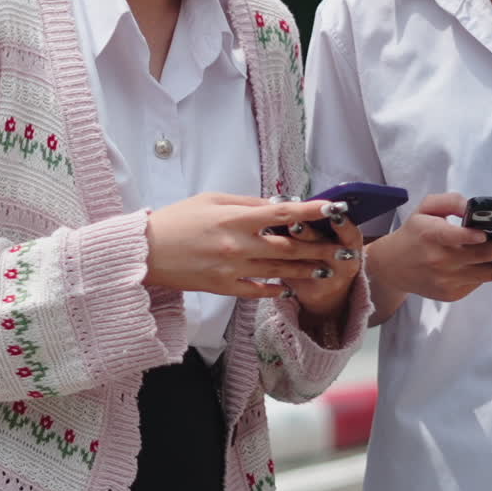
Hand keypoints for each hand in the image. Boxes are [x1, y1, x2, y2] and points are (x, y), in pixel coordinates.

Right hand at [144, 193, 362, 298]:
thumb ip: (245, 202)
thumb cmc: (177, 220)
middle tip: (346, 249)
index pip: (283, 213)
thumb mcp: (211, 200)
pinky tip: (290, 287)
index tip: (334, 209)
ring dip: (306, 270)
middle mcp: (238, 245)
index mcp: (235, 218)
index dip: (311, 211)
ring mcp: (233, 270)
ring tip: (328, 269)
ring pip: (279, 271)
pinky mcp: (224, 287)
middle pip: (289, 248)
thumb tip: (275, 204)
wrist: (145, 252)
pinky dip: (276, 288)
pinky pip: (258, 290)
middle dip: (321, 248)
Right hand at [368, 193, 491, 306]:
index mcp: (430, 235)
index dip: (467, 236)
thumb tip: (472, 207)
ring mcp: (448, 281)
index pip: (450, 237)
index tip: (485, 234)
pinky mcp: (452, 294)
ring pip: (489, 274)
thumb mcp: (423, 208)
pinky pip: (480, 282)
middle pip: (482, 256)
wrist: (393, 268)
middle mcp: (440, 261)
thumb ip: (448, 201)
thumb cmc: (413, 233)